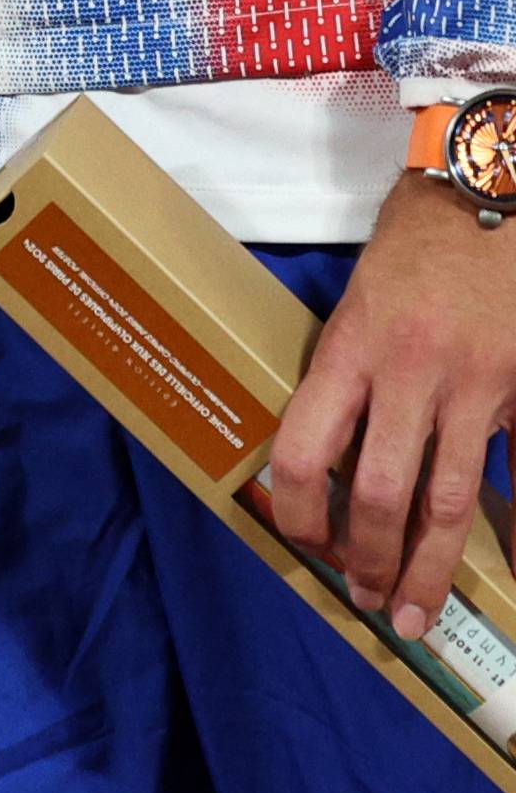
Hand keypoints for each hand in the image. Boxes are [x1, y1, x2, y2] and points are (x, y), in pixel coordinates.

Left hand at [265, 171, 515, 635]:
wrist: (493, 180)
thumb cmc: (421, 228)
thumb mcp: (364, 290)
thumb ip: (353, 364)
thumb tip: (338, 443)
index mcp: (355, 342)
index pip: (306, 448)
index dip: (298, 510)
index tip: (306, 543)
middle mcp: (411, 371)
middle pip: (382, 494)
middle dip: (372, 561)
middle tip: (370, 601)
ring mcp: (475, 384)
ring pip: (449, 502)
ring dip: (429, 568)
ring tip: (417, 613)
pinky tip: (509, 566)